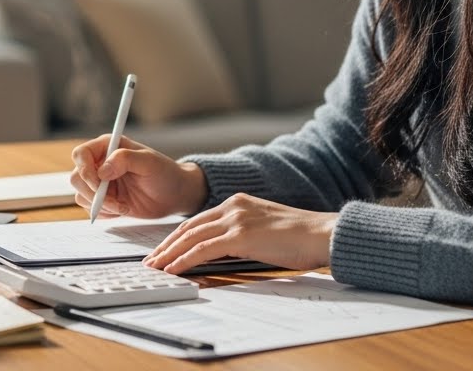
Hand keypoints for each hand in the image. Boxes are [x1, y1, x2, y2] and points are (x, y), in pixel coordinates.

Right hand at [69, 135, 207, 219]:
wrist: (174, 195)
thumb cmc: (164, 173)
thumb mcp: (149, 162)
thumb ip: (125, 159)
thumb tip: (102, 170)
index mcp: (108, 146)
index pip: (81, 154)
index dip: (85, 170)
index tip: (100, 183)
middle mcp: (100, 163)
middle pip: (76, 178)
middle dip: (93, 193)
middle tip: (115, 202)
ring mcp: (100, 182)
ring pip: (81, 195)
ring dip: (101, 205)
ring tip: (123, 206)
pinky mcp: (103, 200)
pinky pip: (91, 209)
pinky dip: (104, 213)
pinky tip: (123, 209)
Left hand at [143, 193, 337, 273]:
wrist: (322, 234)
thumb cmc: (299, 238)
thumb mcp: (263, 231)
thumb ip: (240, 235)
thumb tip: (220, 252)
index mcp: (238, 202)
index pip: (197, 220)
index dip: (176, 236)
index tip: (163, 250)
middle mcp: (233, 205)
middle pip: (188, 227)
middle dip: (166, 245)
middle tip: (151, 260)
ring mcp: (236, 219)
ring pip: (191, 237)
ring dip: (169, 253)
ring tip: (155, 267)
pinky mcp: (241, 235)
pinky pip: (203, 249)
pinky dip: (184, 260)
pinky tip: (173, 269)